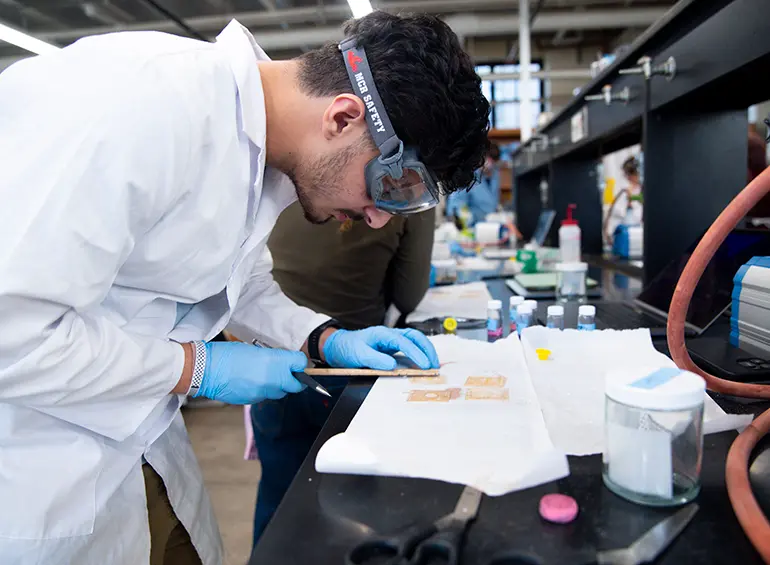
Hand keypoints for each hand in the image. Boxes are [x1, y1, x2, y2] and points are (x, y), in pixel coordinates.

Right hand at [193, 342, 307, 403]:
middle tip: (289, 374)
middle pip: (297, 385)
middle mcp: (273, 378)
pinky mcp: (254, 400)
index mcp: (275, 361)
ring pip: (281, 393)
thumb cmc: (227, 355)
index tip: (296, 363)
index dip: (300, 363)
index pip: (301, 363)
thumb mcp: (254, 349)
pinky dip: (263, 391)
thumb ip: (272, 357)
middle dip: (295, 380)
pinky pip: (265, 396)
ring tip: (267, 377)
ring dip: (278, 386)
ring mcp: (264, 392)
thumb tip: (280, 362)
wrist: (206, 370)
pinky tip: (253, 382)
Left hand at [323, 327, 439, 370]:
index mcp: (382, 334)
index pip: (404, 342)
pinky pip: (410, 348)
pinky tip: (423, 363)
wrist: (339, 346)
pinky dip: (419, 354)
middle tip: (434, 364)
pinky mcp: (392, 347)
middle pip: (415, 336)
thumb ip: (375, 360)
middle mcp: (389, 335)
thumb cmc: (348, 348)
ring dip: (425, 351)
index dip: (416, 353)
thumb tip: (393, 366)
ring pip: (414, 341)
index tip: (424, 365)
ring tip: (433, 365)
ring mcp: (392, 340)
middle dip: (427, 349)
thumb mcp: (359, 356)